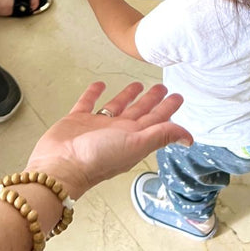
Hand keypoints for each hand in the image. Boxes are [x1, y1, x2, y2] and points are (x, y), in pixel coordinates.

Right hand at [25, 81, 192, 199]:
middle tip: (162, 87)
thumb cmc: (98, 158)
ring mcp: (96, 126)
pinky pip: (87, 103)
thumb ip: (161, 135)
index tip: (178, 96)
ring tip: (137, 84)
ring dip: (126, 96)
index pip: (156, 120)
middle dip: (151, 100)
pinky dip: (93, 93)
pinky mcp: (76, 120)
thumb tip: (190, 138)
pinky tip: (99, 84)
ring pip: (116, 107)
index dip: (168, 109)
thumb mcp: (136, 144)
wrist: (60, 166)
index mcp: (133, 138)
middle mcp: (117, 132)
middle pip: (139, 112)